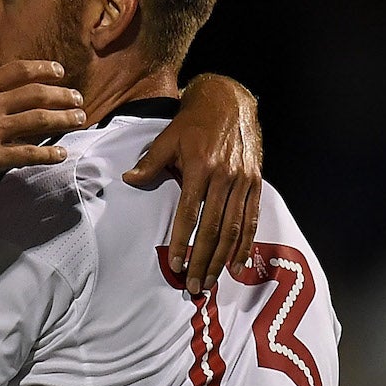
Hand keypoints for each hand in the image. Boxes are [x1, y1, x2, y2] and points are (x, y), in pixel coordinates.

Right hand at [0, 16, 86, 190]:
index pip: (19, 71)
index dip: (42, 69)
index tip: (58, 70)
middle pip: (36, 94)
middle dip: (61, 94)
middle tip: (78, 96)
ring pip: (38, 121)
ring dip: (63, 119)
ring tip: (79, 118)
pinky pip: (27, 154)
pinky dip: (48, 153)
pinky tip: (62, 153)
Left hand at [124, 73, 261, 293]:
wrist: (229, 101)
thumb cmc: (193, 122)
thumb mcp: (168, 138)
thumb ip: (150, 163)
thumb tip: (128, 180)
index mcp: (201, 167)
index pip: (190, 213)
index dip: (183, 241)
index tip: (176, 264)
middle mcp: (225, 176)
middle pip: (214, 227)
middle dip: (203, 259)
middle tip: (194, 284)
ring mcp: (243, 180)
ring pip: (234, 227)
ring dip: (223, 258)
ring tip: (212, 280)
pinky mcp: (256, 182)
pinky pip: (251, 218)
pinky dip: (246, 244)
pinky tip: (238, 264)